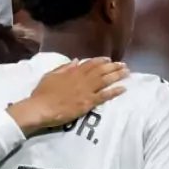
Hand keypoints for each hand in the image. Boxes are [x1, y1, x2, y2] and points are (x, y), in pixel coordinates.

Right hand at [8, 57, 127, 132]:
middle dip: (114, 67)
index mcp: (72, 72)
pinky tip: (123, 88)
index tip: (109, 60)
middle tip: (124, 65)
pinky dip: (114, 91)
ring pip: (105, 80)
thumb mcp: (50, 75)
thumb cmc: (42, 93)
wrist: (41, 108)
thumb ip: (64, 67)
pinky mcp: (87, 103)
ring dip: (117, 75)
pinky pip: (104, 96)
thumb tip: (76, 60)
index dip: (101, 61)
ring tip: (127, 73)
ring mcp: (86, 91)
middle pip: (101, 70)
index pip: (90, 64)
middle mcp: (81, 79)